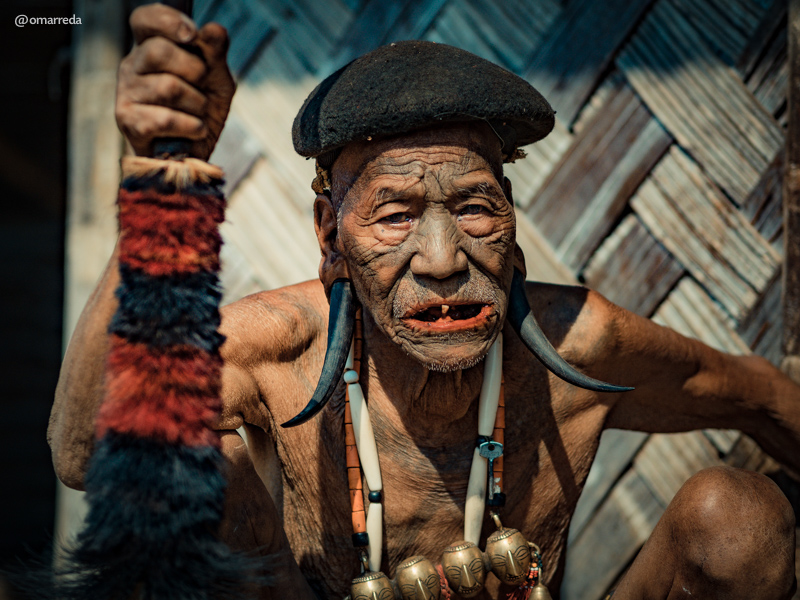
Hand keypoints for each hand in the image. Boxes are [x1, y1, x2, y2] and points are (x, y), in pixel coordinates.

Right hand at [115, 4, 235, 160]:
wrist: (194, 157)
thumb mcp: (216, 81)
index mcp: (149, 48)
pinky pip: (166, 118)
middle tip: (202, 88)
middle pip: (158, 51)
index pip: (144, 19)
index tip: (192, 35)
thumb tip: (215, 29)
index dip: (167, 21)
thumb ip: (215, 54)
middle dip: (194, 71)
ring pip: (168, 87)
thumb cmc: (201, 113)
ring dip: (197, 104)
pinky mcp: (127, 121)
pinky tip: (194, 130)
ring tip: (197, 114)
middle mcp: (131, 66)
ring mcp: (125, 93)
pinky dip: (192, 126)